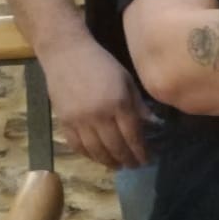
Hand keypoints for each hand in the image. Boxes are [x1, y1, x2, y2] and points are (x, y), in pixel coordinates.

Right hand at [37, 32, 150, 168]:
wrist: (66, 53)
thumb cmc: (102, 64)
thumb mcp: (126, 80)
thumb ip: (138, 105)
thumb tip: (154, 125)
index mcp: (118, 103)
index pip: (133, 135)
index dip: (141, 151)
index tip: (147, 160)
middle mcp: (99, 116)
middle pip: (116, 147)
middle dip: (127, 160)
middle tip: (134, 166)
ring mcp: (79, 121)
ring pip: (96, 151)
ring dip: (109, 162)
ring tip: (118, 166)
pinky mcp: (64, 122)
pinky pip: (77, 146)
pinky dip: (88, 155)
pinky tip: (97, 157)